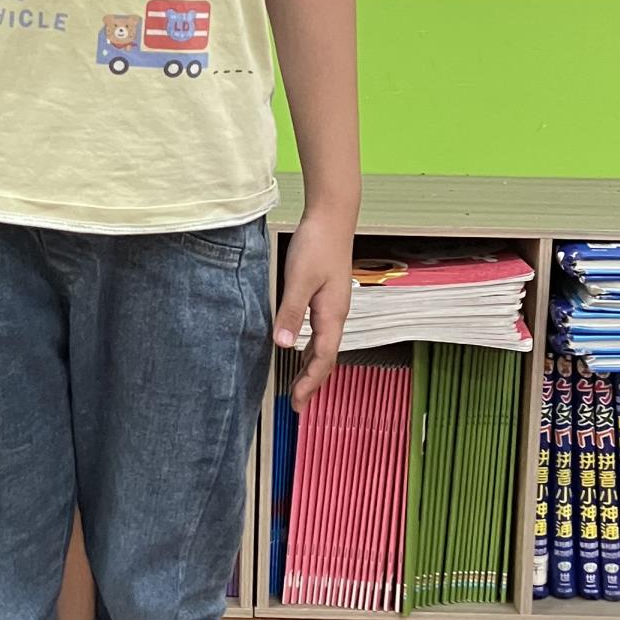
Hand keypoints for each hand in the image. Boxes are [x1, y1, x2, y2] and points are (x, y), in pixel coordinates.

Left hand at [275, 208, 355, 410]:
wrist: (333, 216)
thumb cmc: (318, 244)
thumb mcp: (299, 279)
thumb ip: (291, 312)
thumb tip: (283, 344)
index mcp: (332, 314)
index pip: (322, 359)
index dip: (310, 382)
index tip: (297, 401)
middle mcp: (336, 314)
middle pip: (326, 357)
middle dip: (312, 382)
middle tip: (298, 403)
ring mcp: (334, 305)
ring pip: (324, 346)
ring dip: (311, 367)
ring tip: (299, 385)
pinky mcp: (328, 296)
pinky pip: (321, 332)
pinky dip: (311, 349)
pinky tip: (300, 350)